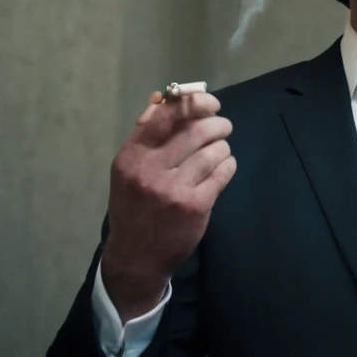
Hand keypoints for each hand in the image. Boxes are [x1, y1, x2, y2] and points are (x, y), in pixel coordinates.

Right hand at [101, 91, 235, 322]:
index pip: (166, 115)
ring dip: (222, 147)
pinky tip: (224, 167)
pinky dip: (228, 165)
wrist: (135, 259)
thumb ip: (146, 133)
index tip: (210, 103)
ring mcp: (172, 190)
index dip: (194, 102)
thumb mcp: (128, 169)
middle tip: (223, 127)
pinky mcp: (194, 207)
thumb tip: (166, 97)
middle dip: (217, 124)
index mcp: (131, 156)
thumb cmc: (135, 206)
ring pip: (212, 151)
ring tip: (221, 150)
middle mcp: (149, 170)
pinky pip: (221, 173)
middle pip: (196, 131)